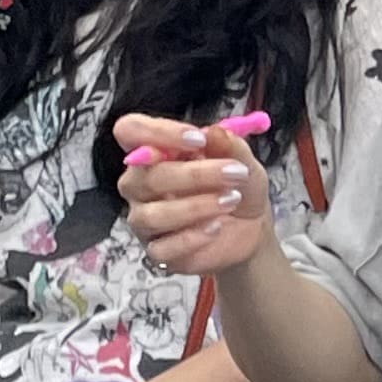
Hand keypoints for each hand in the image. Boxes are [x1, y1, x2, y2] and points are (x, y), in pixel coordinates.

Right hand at [115, 111, 276, 279]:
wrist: (251, 228)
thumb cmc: (237, 187)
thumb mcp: (242, 162)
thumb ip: (229, 146)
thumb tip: (214, 132)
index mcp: (155, 152)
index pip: (131, 131)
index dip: (156, 132)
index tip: (198, 139)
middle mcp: (141, 184)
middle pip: (146, 176)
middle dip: (194, 174)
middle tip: (234, 174)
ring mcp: (145, 219)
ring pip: (152, 215)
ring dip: (196, 207)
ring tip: (231, 201)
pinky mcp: (157, 251)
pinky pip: (162, 248)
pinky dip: (192, 237)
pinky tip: (216, 227)